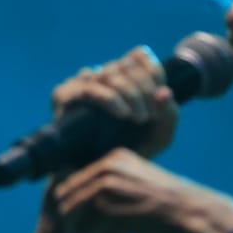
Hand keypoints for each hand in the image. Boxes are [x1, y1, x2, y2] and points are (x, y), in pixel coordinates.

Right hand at [49, 46, 178, 158]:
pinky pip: (89, 88)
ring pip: (110, 74)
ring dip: (131, 94)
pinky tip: (121, 114)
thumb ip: (169, 115)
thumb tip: (165, 92)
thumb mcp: (158, 136)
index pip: (136, 56)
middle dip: (144, 88)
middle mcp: (98, 77)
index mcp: (119, 78)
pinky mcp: (63, 96)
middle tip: (151, 116)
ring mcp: (79, 85)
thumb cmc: (125, 154)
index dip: (153, 71)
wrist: (92, 175)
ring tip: (139, 118)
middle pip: (125, 65)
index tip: (162, 96)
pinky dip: (110, 99)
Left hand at [51, 149, 211, 232]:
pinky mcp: (106, 209)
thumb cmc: (170, 207)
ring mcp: (104, 187)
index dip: (80, 209)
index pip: (70, 184)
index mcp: (112, 158)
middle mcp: (105, 167)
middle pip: (64, 201)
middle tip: (106, 231)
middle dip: (79, 222)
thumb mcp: (136, 184)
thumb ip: (109, 186)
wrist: (197, 215)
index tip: (106, 218)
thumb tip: (69, 203)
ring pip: (70, 219)